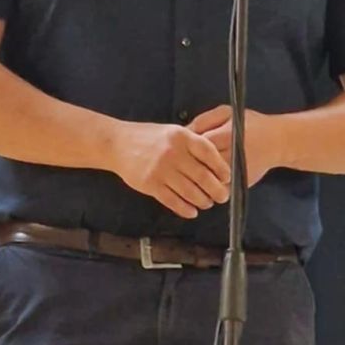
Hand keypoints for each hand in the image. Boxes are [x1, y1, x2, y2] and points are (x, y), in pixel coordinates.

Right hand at [108, 121, 230, 218]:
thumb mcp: (172, 132)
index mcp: (181, 137)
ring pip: (190, 191)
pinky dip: (185, 209)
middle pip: (202, 176)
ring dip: (202, 201)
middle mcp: (173, 153)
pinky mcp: (150, 185)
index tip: (228, 177)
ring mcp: (161, 170)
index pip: (209, 153)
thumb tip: (215, 163)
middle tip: (223, 196)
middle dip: (217, 190)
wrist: (117, 144)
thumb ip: (192, 143)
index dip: (221, 167)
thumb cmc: (147, 137)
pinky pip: (173, 201)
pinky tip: (192, 211)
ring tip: (207, 203)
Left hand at [190, 105, 284, 188]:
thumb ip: (203, 120)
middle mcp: (230, 155)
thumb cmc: (251, 125)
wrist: (278, 142)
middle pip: (199, 164)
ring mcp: (235, 172)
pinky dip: (207, 188)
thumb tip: (182, 132)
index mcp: (226, 136)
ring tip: (189, 171)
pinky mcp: (239, 183)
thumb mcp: (227, 113)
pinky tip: (203, 181)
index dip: (185, 147)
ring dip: (195, 178)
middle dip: (188, 164)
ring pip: (206, 181)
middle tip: (181, 161)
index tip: (180, 146)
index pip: (197, 145)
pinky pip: (217, 190)